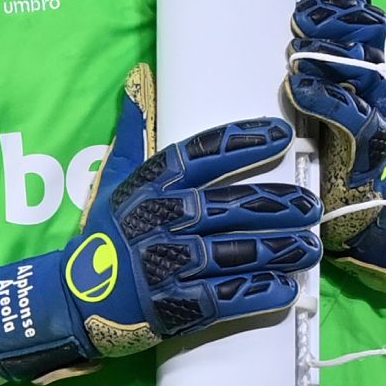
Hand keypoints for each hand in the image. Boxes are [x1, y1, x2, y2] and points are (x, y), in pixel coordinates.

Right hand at [0, 64, 321, 383]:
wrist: (74, 301)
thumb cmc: (105, 236)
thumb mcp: (115, 179)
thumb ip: (136, 132)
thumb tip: (140, 77)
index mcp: (149, 187)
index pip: (200, 155)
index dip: (242, 141)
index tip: (281, 133)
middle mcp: (159, 222)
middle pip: (226, 206)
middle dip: (274, 204)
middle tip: (309, 203)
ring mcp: (167, 266)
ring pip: (233, 253)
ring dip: (277, 249)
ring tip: (310, 244)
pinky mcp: (174, 307)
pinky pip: (224, 298)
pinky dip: (258, 294)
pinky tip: (286, 287)